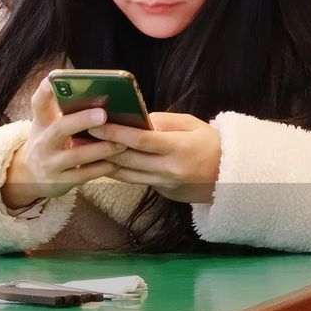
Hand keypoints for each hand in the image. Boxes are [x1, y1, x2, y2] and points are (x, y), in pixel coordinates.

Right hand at [1, 79, 126, 208]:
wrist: (30, 176)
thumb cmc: (49, 143)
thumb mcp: (48, 126)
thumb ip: (64, 111)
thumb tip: (98, 92)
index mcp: (41, 123)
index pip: (38, 103)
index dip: (45, 90)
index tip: (53, 78)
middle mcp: (42, 142)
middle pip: (59, 129)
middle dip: (81, 120)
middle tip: (103, 114)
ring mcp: (50, 164)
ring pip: (76, 155)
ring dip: (101, 148)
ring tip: (122, 142)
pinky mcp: (60, 182)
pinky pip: (84, 175)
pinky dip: (102, 168)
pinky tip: (117, 162)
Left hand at [87, 112, 221, 203]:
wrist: (230, 175)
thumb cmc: (210, 143)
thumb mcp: (192, 125)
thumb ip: (163, 121)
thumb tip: (136, 118)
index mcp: (179, 148)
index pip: (141, 140)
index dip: (116, 132)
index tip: (96, 124)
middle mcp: (170, 169)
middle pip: (128, 159)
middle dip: (102, 147)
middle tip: (80, 136)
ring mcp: (165, 184)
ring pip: (126, 175)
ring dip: (103, 162)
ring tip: (85, 150)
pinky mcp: (162, 193)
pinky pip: (135, 181)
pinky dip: (118, 171)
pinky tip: (103, 161)